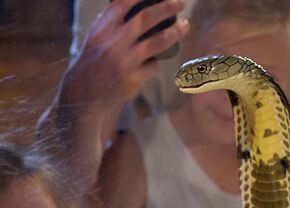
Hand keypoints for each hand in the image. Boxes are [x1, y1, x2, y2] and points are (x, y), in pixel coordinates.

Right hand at [62, 0, 189, 107]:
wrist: (84, 97)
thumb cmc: (91, 66)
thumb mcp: (96, 39)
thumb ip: (112, 25)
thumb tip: (136, 11)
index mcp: (103, 28)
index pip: (124, 1)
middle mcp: (115, 42)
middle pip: (147, 17)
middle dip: (167, 7)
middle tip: (180, 3)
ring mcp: (126, 61)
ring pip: (158, 41)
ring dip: (176, 32)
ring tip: (186, 26)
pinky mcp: (134, 79)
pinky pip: (153, 67)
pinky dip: (154, 64)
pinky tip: (150, 66)